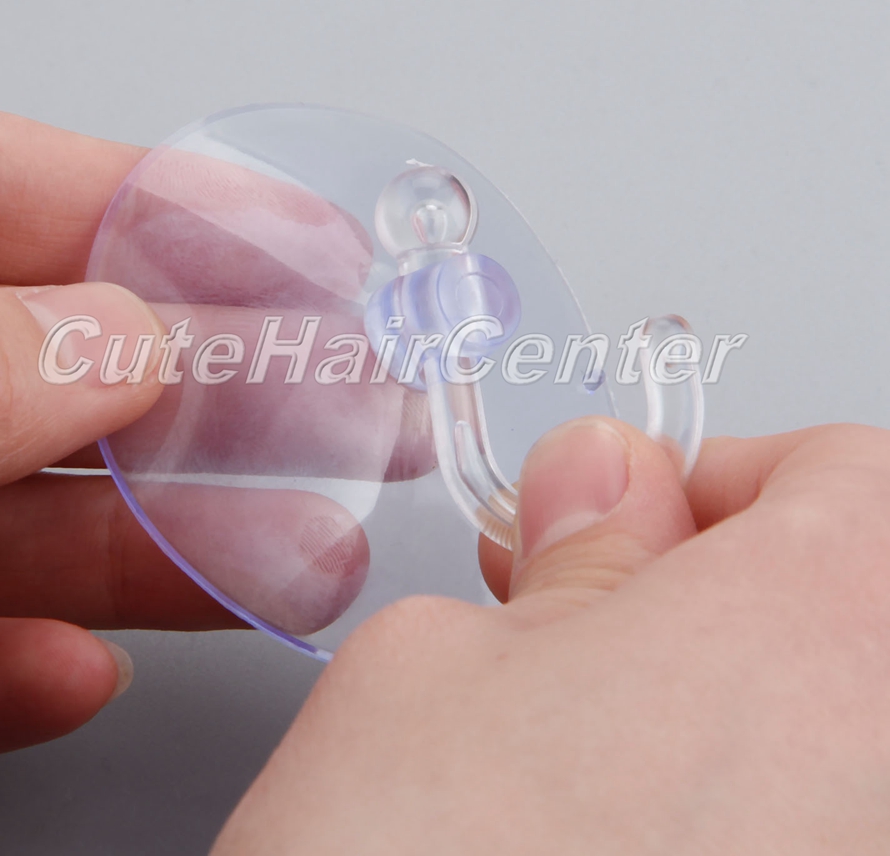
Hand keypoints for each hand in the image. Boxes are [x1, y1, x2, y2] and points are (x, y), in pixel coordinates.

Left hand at [0, 91, 428, 762]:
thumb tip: (118, 344)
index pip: (13, 192)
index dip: (181, 217)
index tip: (318, 252)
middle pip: (49, 372)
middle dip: (222, 398)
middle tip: (363, 417)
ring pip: (1, 523)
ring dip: (148, 554)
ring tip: (294, 566)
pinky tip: (76, 672)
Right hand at [214, 418, 889, 853]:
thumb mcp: (441, 663)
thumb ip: (562, 557)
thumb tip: (601, 478)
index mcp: (831, 633)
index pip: (846, 471)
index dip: (713, 481)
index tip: (621, 529)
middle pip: (854, 610)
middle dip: (714, 601)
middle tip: (589, 641)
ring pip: (833, 744)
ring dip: (723, 727)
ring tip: (592, 776)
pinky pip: (809, 827)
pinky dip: (735, 821)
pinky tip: (619, 848)